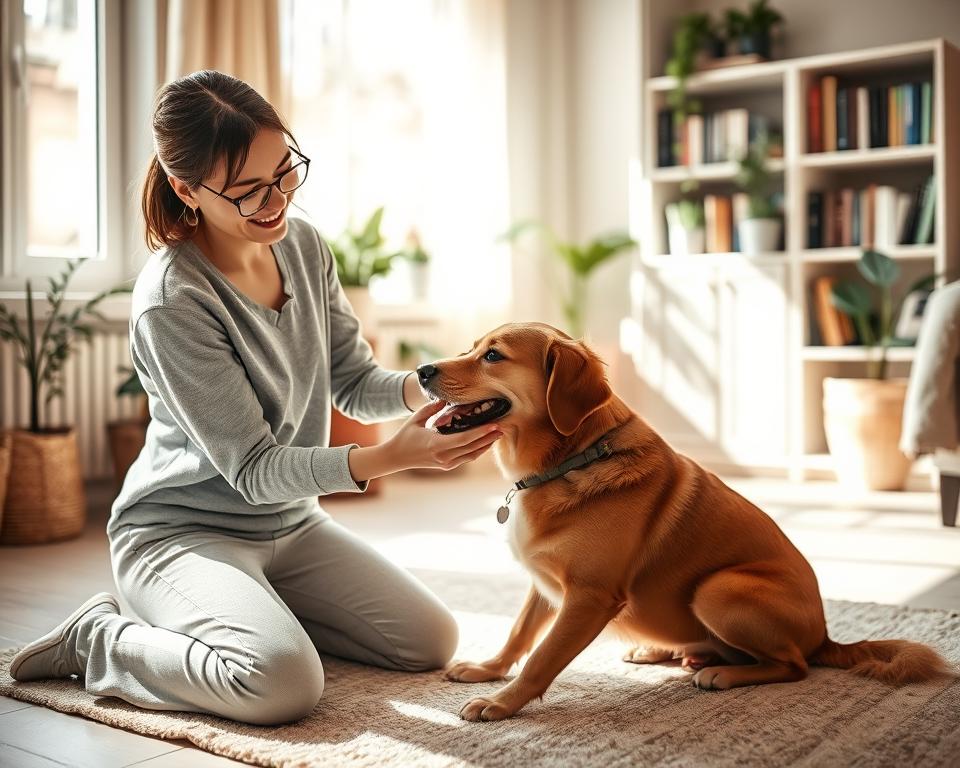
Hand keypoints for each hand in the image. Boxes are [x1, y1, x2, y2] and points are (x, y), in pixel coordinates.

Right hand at [385, 400, 501, 471]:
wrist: (397, 457)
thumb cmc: (406, 436)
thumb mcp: (416, 418)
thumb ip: (431, 408)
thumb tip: (445, 399)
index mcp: (436, 445)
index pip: (464, 439)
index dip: (481, 432)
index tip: (493, 425)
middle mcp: (444, 457)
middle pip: (472, 448)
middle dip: (488, 438)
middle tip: (502, 427)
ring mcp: (446, 463)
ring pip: (472, 455)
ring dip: (486, 445)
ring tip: (497, 434)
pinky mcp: (447, 466)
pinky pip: (467, 458)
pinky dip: (477, 450)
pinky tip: (485, 442)